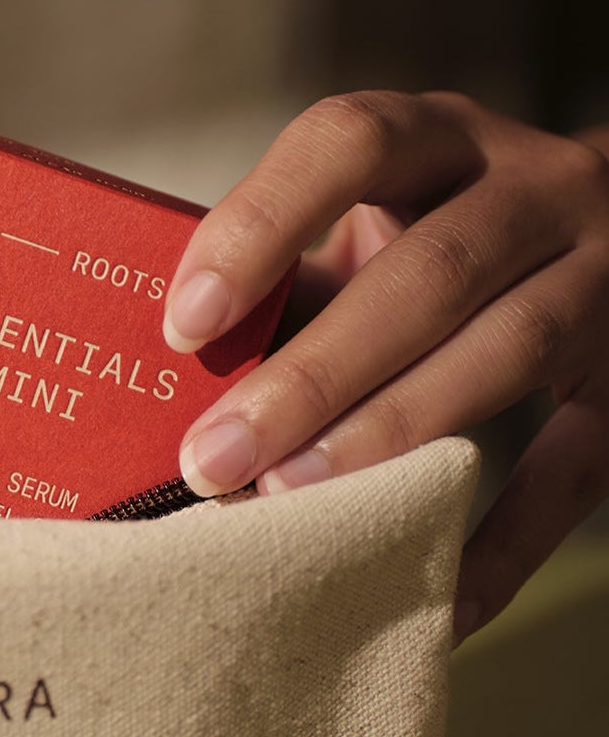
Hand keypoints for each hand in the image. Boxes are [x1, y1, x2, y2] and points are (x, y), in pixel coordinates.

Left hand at [162, 88, 608, 640]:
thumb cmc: (444, 235)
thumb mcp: (379, 221)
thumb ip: (295, 278)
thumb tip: (170, 380)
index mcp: (441, 136)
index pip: (350, 143)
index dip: (262, 225)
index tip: (184, 324)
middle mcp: (537, 188)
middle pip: (429, 271)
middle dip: (312, 373)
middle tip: (214, 456)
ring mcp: (604, 280)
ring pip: (507, 349)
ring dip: (389, 431)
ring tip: (291, 500)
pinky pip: (577, 467)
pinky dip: (506, 540)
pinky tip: (440, 600)